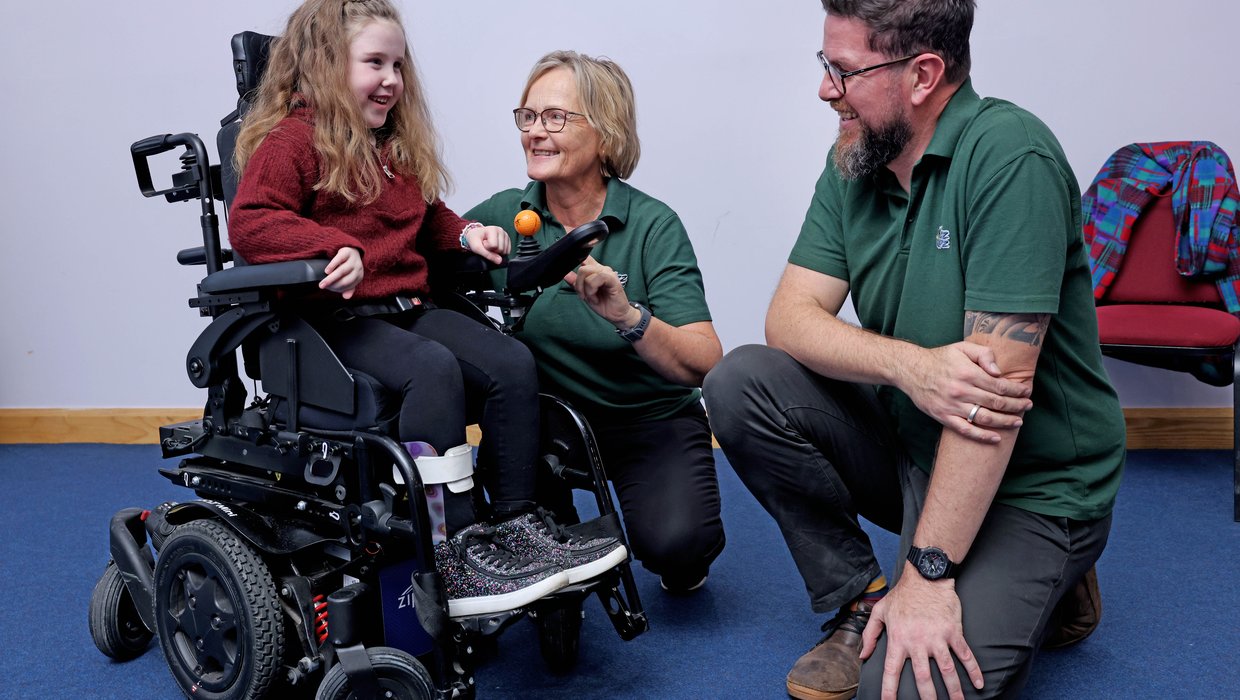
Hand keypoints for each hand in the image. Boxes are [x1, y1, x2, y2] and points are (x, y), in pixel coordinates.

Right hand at [321, 246, 362, 298]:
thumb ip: (348, 287)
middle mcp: (358, 269)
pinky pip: (339, 259)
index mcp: (359, 276)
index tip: (328, 289)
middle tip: (322, 286)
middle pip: (345, 280)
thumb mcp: (350, 276)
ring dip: (331, 278)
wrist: (350, 248)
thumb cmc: (348, 265)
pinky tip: (326, 271)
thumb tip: (346, 297)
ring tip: (322, 282)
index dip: (337, 289)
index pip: (348, 286)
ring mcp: (353, 260)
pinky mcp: (347, 251)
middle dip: (333, 285)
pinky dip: (332, 266)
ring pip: (342, 271)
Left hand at [463, 224, 509, 264]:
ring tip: (490, 245)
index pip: (494, 246)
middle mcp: (501, 231)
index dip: (487, 248)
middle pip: (500, 249)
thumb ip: (487, 255)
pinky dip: (500, 252)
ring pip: (505, 251)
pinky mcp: (508, 240)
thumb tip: (500, 261)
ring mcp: (505, 235)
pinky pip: (507, 251)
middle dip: (492, 250)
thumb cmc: (475, 240)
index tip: (483, 243)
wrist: (475, 235)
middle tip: (486, 245)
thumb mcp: (476, 248)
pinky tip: (495, 247)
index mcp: (493, 229)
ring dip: (496, 252)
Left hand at [563, 255, 636, 326]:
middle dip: (578, 284)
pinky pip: (598, 277)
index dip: (576, 262)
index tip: (572, 276)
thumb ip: (575, 283)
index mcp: (595, 270)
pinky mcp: (613, 279)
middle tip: (583, 296)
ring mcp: (608, 273)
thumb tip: (565, 274)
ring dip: (586, 289)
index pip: (584, 257)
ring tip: (592, 298)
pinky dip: (592, 290)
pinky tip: (596, 298)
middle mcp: (601, 269)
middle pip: (582, 268)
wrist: (615, 315)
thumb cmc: (603, 303)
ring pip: (587, 271)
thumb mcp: (584, 293)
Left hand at [860, 575, 983, 699]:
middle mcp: (917, 642)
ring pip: (947, 670)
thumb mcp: (880, 611)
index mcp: (898, 639)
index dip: (890, 690)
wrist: (926, 576)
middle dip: (928, 697)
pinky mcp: (954, 632)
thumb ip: (870, 634)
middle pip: (923, 677)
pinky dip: (973, 670)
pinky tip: (978, 684)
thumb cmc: (902, 595)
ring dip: (953, 690)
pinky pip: (965, 655)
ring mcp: (937, 638)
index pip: (891, 670)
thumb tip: (862, 655)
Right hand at [898, 342, 1032, 442]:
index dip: (1016, 391)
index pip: (999, 386)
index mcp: (968, 373)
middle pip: (996, 403)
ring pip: (985, 418)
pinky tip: (996, 438)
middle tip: (1028, 406)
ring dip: (1005, 422)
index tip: (1026, 392)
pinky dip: (983, 436)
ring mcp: (952, 406)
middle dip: (1016, 406)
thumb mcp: (962, 348)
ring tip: (1018, 421)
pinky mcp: (943, 417)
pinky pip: (966, 430)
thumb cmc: (939, 358)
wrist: (911, 370)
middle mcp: (961, 391)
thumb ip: (983, 354)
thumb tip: (998, 372)